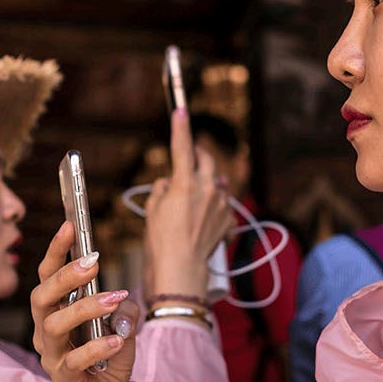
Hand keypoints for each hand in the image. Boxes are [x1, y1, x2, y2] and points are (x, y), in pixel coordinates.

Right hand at [31, 219, 143, 381]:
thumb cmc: (109, 359)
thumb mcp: (123, 325)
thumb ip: (124, 307)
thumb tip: (123, 298)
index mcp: (55, 313)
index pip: (47, 277)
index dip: (55, 251)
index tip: (70, 226)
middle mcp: (45, 332)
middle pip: (41, 297)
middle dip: (65, 276)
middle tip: (93, 261)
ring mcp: (51, 356)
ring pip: (55, 326)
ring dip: (85, 307)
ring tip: (115, 299)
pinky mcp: (63, 380)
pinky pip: (74, 361)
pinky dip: (96, 347)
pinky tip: (117, 340)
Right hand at [145, 108, 238, 298]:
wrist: (181, 270)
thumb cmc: (161, 241)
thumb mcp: (153, 209)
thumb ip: (162, 189)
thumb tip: (170, 184)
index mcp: (185, 182)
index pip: (182, 147)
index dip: (180, 127)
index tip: (180, 110)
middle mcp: (208, 188)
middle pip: (206, 161)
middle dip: (197, 157)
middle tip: (188, 161)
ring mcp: (221, 204)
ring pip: (216, 183)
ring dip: (206, 185)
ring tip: (192, 202)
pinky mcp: (229, 219)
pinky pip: (222, 205)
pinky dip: (213, 208)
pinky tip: (202, 222)